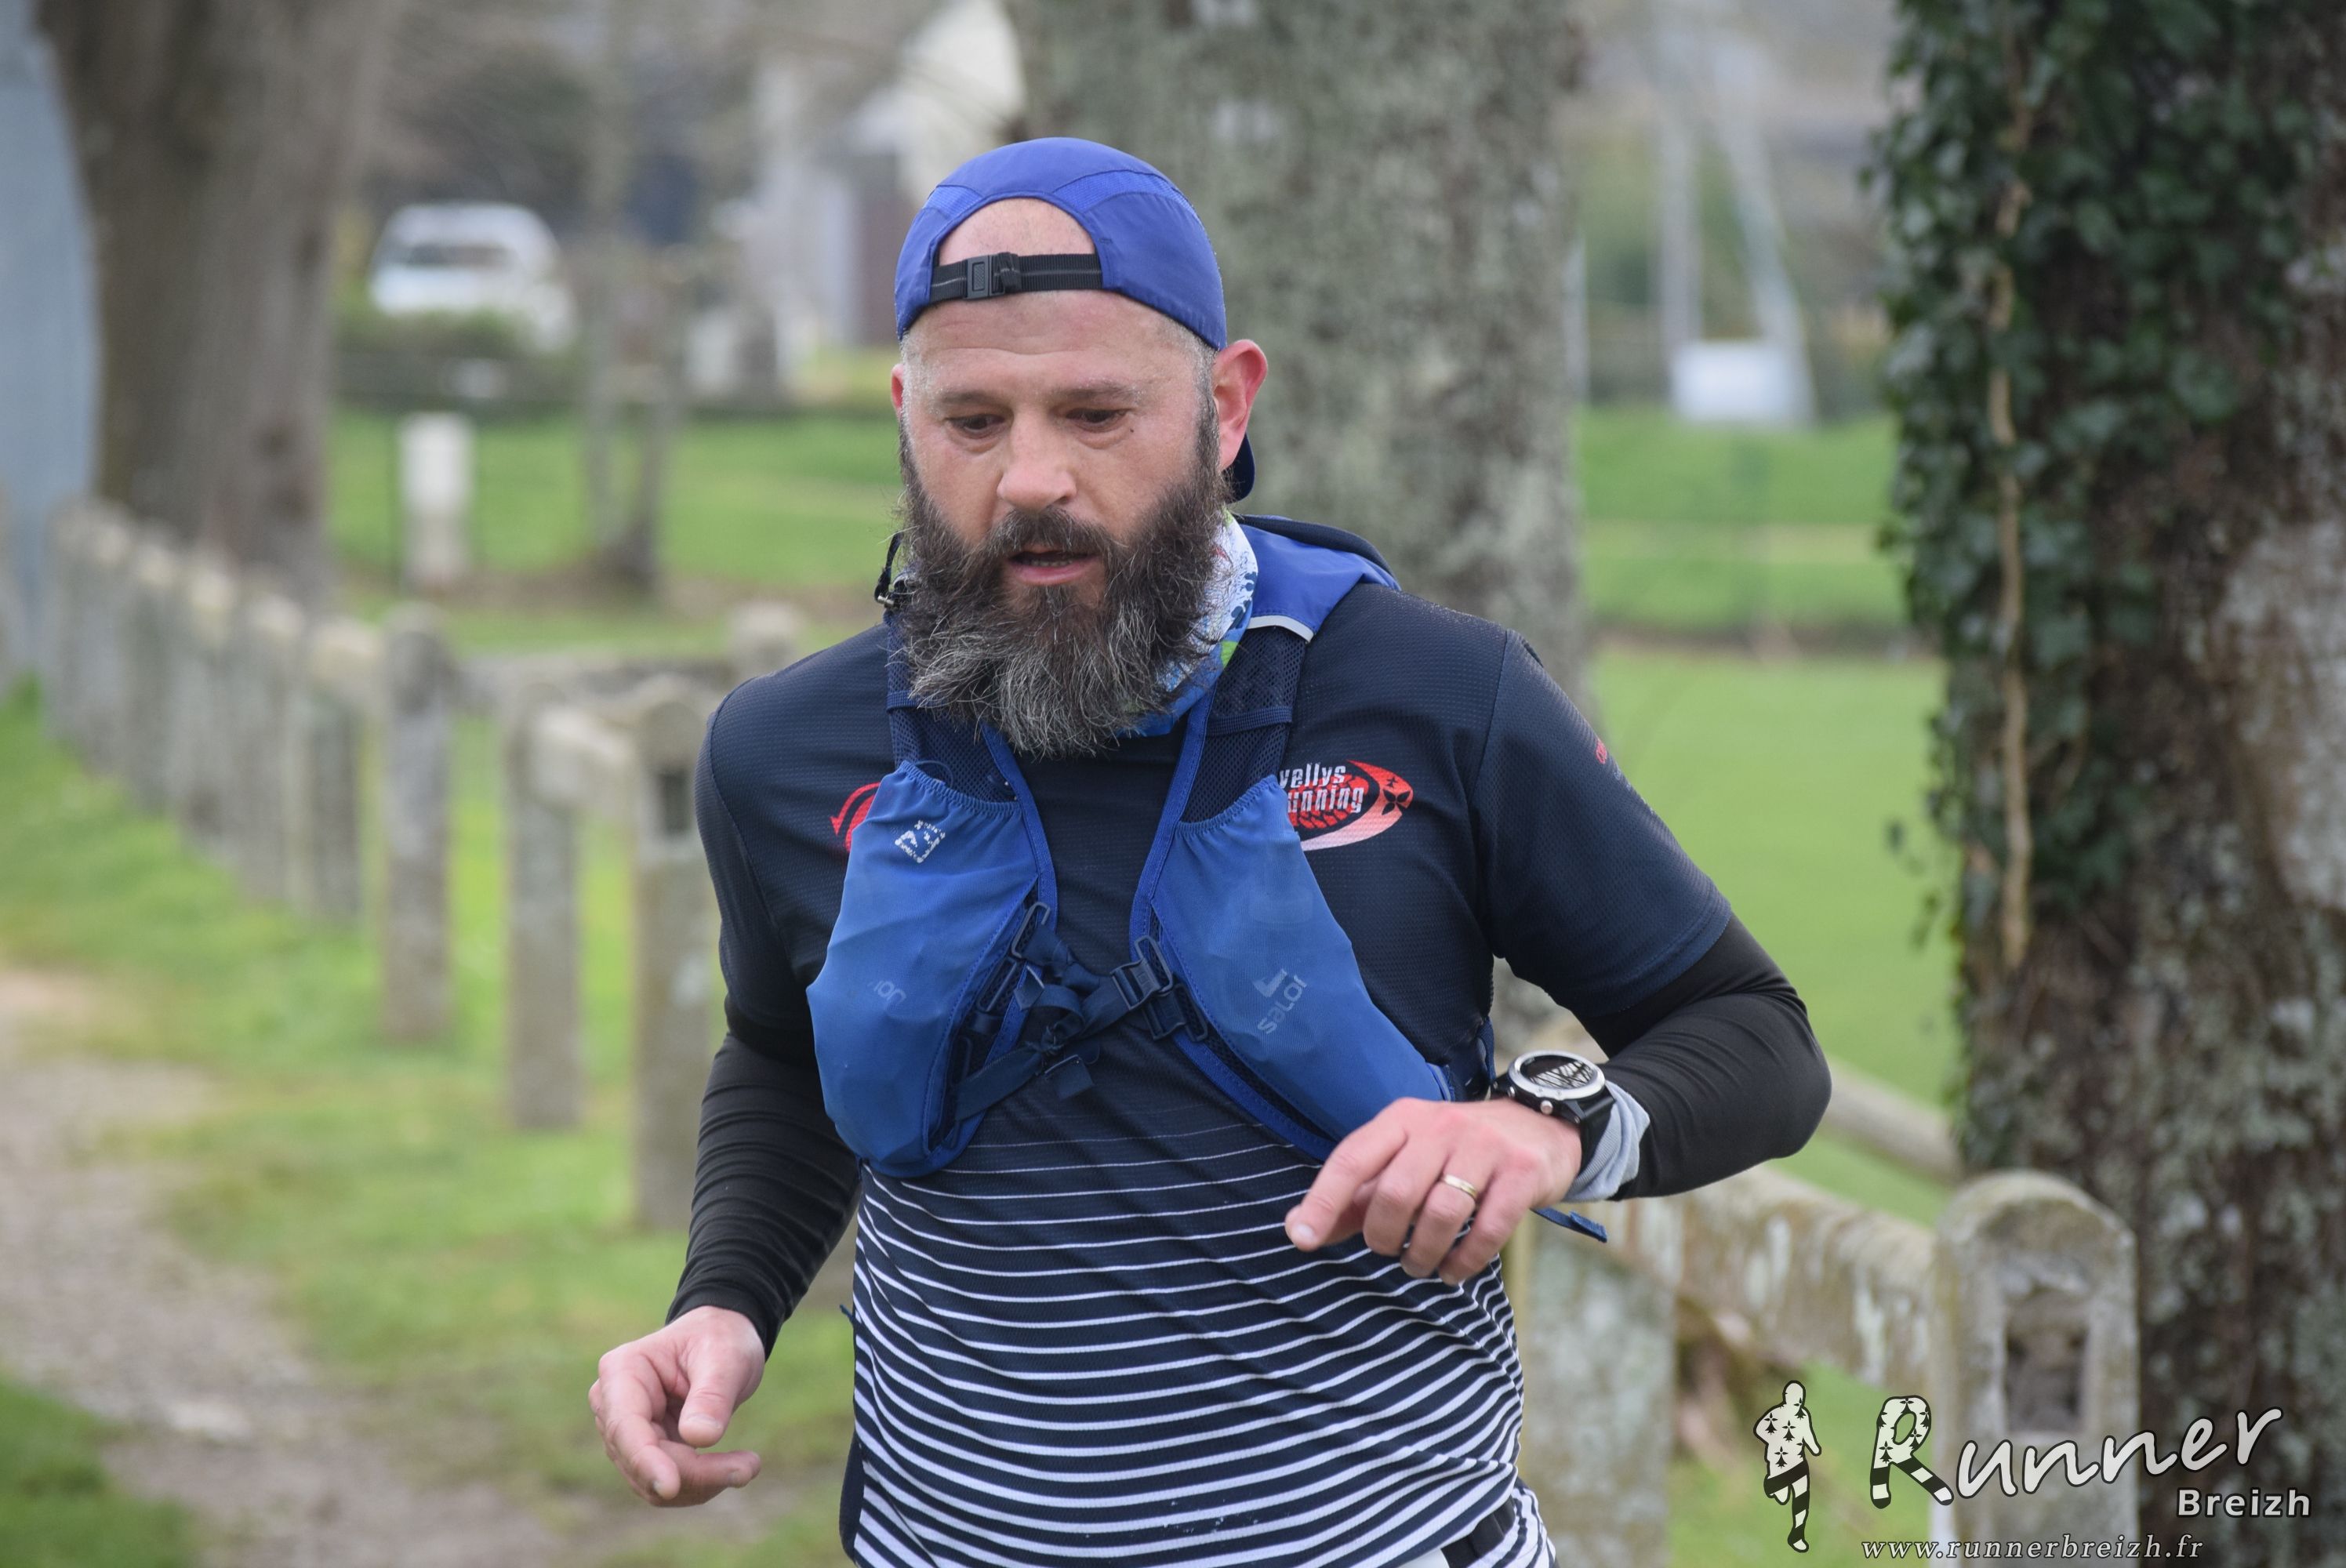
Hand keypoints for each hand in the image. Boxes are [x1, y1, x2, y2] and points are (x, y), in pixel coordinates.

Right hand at [589, 1305, 766, 1505]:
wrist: (722, 1342)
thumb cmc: (721, 1340)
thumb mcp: (726, 1358)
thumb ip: (712, 1395)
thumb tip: (698, 1437)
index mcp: (622, 1370)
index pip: (625, 1426)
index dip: (645, 1460)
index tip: (670, 1487)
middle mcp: (612, 1405)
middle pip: (641, 1459)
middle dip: (694, 1472)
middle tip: (750, 1467)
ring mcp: (625, 1432)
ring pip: (651, 1481)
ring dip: (700, 1483)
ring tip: (748, 1465)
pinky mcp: (643, 1452)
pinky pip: (664, 1483)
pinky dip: (699, 1485)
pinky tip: (733, 1467)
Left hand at [1284, 1098, 1582, 1285]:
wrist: (1540, 1124)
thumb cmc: (1457, 1151)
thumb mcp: (1405, 1159)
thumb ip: (1357, 1195)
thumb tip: (1300, 1228)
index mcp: (1402, 1120)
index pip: (1352, 1158)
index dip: (1324, 1200)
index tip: (1302, 1239)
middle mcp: (1440, 1127)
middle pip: (1396, 1192)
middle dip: (1384, 1236)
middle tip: (1390, 1252)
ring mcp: (1485, 1147)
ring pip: (1441, 1213)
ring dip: (1423, 1254)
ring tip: (1419, 1264)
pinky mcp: (1522, 1172)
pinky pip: (1488, 1228)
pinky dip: (1465, 1260)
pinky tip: (1455, 1270)